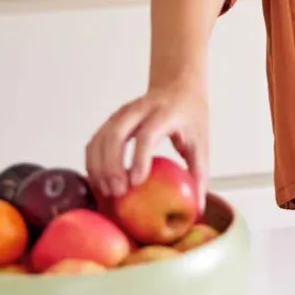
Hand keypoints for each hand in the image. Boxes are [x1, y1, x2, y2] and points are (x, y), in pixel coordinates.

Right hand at [85, 79, 208, 207]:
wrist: (178, 84)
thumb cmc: (190, 114)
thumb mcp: (201, 140)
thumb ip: (199, 173)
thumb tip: (198, 209)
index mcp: (167, 112)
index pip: (148, 133)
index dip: (140, 158)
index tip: (136, 183)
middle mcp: (142, 108)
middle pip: (117, 132)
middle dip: (112, 165)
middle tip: (117, 192)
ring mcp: (124, 112)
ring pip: (102, 136)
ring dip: (99, 165)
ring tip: (106, 192)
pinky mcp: (113, 119)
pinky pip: (96, 140)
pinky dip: (93, 161)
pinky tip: (98, 181)